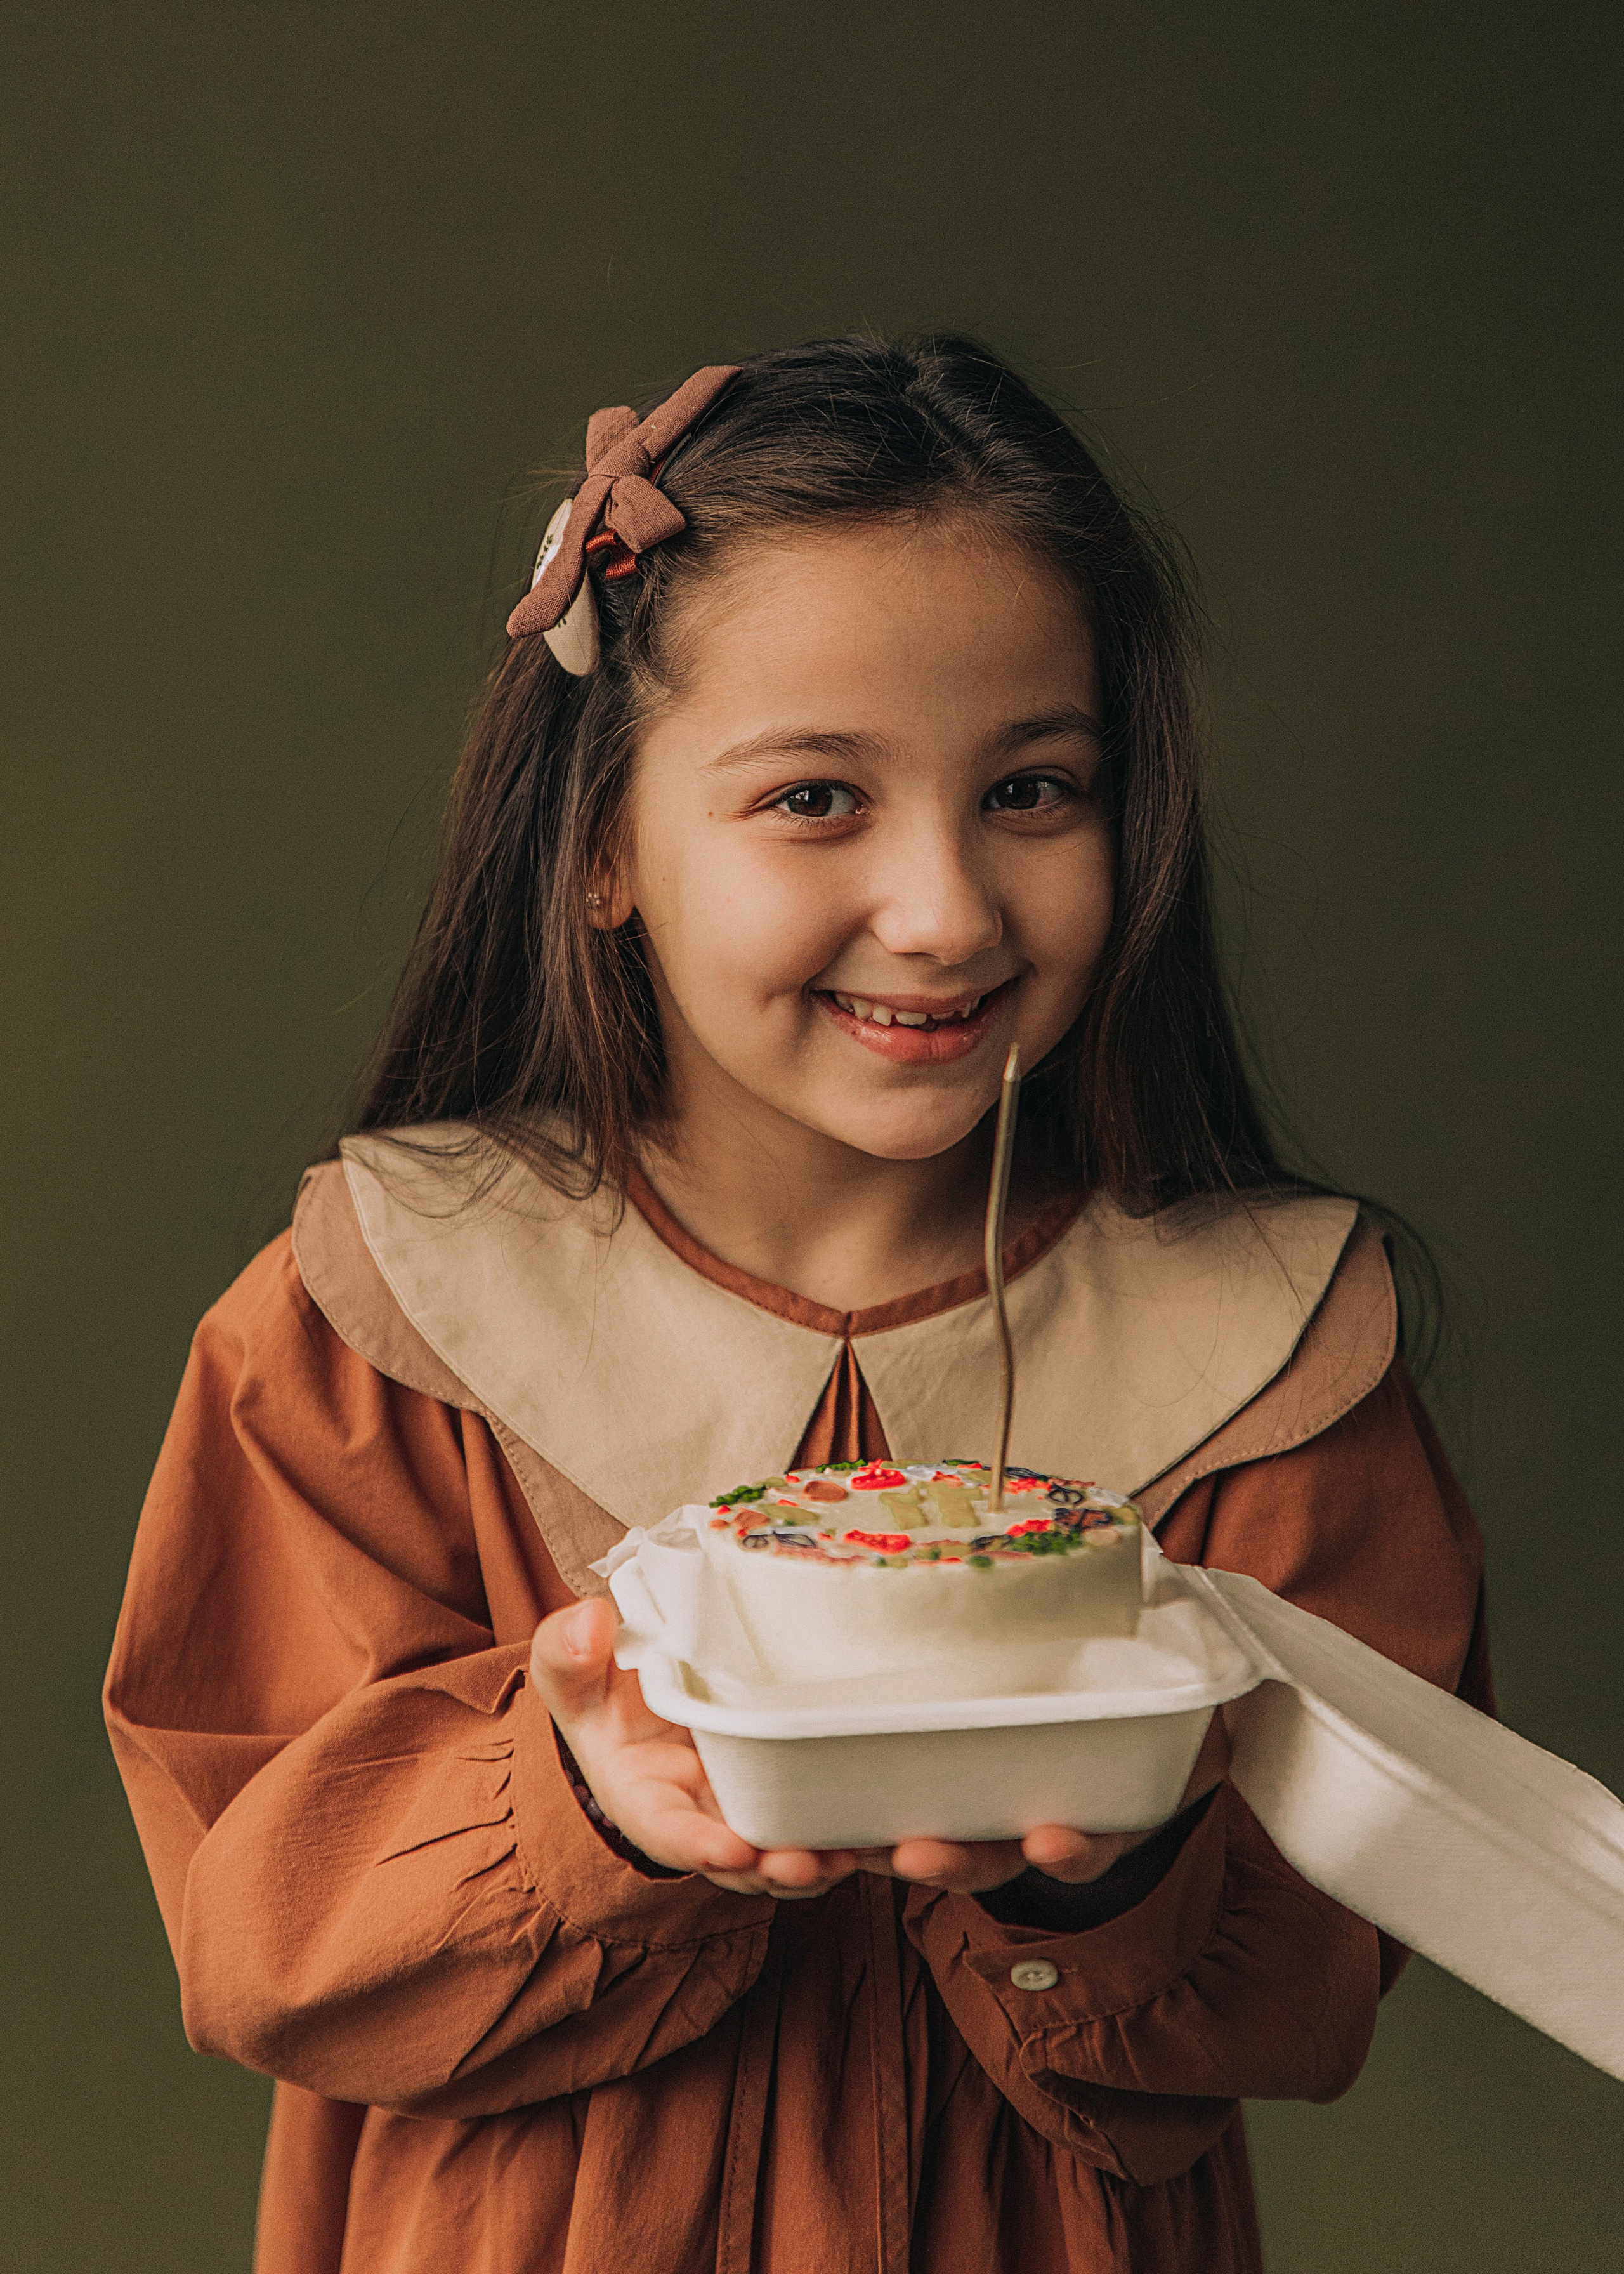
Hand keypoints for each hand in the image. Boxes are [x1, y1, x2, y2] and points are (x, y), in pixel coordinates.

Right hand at [529, 1597, 865, 1898]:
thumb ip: (568, 1652)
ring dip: (819, 1859)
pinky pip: (816, 1815)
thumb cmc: (603, 1684)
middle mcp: (701, 1818)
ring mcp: (746, 1806)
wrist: (643, 1685)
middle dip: (772, 1870)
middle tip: (809, 1865)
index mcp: (645, 1798)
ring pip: (784, 1848)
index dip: (698, 1845)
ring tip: (853, 1854)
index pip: (670, 1831)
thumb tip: (589, 1622)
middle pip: (739, 1859)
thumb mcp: (573, 1669)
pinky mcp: (784, 1786)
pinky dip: (846, 1826)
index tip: (729, 1850)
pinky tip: (881, 1824)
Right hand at [530, 1601, 1232, 1903]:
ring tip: (940, 1845)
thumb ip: (574, 1661)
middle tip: (834, 1859)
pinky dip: (970, 1829)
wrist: (667, 1741)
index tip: (739, 1851)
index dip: (715, 1849)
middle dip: (817, 1865)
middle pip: (789, 1865)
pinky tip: (1023, 1819)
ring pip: (866, 1852)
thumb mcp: (586, 1692)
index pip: (690, 1837)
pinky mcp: (870, 1800)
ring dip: (906, 1856)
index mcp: (680, 1808)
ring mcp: (817, 1821)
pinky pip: (923, 1820)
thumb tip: (582, 1619)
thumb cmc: (629, 1718)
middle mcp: (753, 1830)